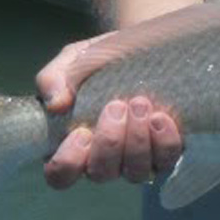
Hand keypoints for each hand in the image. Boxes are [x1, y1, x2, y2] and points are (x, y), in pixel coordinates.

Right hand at [35, 34, 183, 189]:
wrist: (143, 45)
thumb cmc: (101, 59)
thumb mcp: (73, 60)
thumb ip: (54, 78)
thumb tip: (56, 104)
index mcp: (74, 143)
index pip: (61, 174)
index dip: (68, 162)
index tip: (80, 132)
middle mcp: (105, 158)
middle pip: (101, 173)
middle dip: (109, 141)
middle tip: (116, 105)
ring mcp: (136, 157)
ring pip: (134, 172)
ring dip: (137, 141)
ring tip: (140, 104)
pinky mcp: (164, 150)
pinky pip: (166, 160)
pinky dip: (164, 142)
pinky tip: (161, 117)